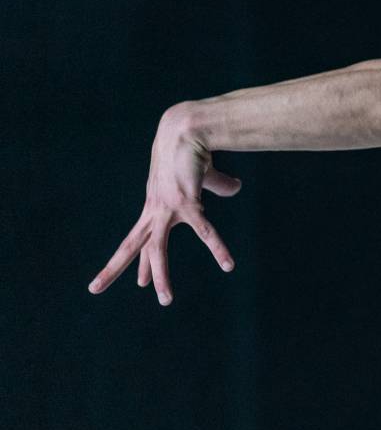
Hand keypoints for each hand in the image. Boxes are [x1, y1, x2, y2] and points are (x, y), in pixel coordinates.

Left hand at [88, 104, 241, 305]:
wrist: (186, 129)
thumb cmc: (193, 149)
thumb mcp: (203, 174)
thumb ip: (218, 184)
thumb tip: (235, 188)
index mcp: (155, 206)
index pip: (141, 239)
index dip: (138, 260)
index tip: (137, 282)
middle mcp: (154, 211)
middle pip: (129, 245)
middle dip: (113, 268)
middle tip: (94, 289)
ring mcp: (167, 209)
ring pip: (156, 249)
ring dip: (160, 275)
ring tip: (164, 300)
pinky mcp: (186, 204)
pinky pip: (204, 232)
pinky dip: (217, 249)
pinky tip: (227, 264)